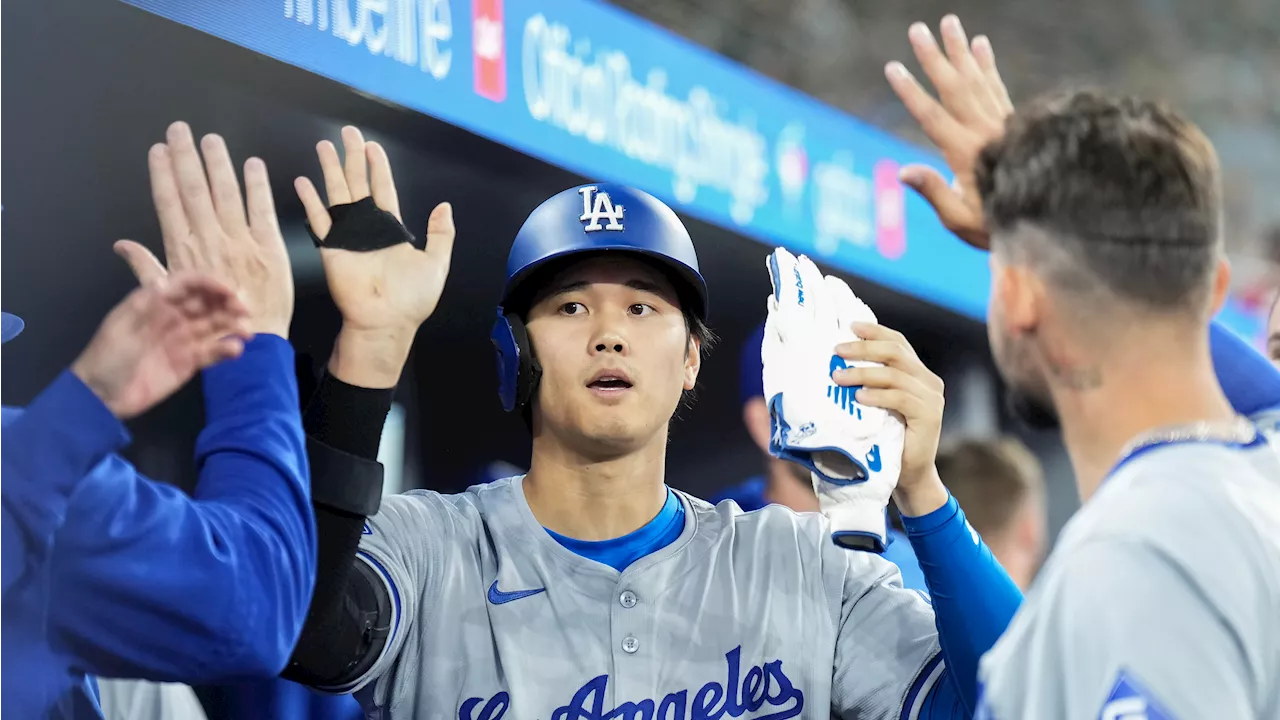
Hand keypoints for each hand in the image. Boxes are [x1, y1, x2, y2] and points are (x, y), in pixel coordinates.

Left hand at [71, 272, 251, 419]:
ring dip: (233, 324)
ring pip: (216, 325)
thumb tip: (169, 282)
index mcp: (156, 301)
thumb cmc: (108, 356)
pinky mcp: (190, 362)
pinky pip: (214, 352)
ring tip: (247, 332)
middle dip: (229, 302)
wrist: (101, 397)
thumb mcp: (123, 325)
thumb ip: (148, 303)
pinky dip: (227, 349)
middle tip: (245, 311)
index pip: (189, 284)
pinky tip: (235, 350)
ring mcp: (184, 339)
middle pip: (208, 302)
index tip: (229, 292)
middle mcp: (174, 315)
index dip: (211, 284)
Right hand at [115, 122, 293, 336]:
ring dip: (218, 163)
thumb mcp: (170, 298)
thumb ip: (147, 267)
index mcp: (184, 252)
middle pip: (194, 191)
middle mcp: (210, 242)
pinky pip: (262, 210)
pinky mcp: (269, 247)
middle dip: (186, 157)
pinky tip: (252, 165)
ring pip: (226, 194)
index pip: (168, 204)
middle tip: (181, 130)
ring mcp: (240, 242)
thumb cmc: (210, 324)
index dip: (162, 174)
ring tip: (211, 140)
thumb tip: (122, 247)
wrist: (254, 343)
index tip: (159, 150)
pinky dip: (257, 186)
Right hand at [296, 127, 454, 375]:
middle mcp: (368, 227)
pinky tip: (303, 182)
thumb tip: (444, 206)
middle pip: (358, 183)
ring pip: (337, 194)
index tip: (372, 146)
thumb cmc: (412, 298)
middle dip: (352, 158)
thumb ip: (441, 234)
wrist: (387, 322)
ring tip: (323, 146)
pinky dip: (311, 201)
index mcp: (391, 229)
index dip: (378, 167)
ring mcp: (348, 235)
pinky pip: (319, 219)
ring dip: (330, 170)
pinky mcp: (331, 247)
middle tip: (347, 132)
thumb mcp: (436, 262)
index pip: (383, 188)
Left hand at [832, 322, 947, 515]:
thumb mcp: (877, 406)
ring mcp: (932, 398)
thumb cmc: (887, 440)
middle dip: (863, 348)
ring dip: (863, 373)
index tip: (850, 325)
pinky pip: (900, 398)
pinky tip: (859, 397)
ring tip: (838, 377)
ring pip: (894, 374)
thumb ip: (869, 384)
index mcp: (918, 373)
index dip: (875, 331)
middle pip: (895, 352)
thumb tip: (835, 364)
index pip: (898, 342)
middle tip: (836, 351)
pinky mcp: (929, 416)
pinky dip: (877, 396)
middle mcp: (929, 381)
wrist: (909, 476)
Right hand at [885, 15, 1012, 249]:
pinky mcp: (1012, 124)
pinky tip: (980, 45)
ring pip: (977, 80)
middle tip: (917, 29)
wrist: (1048, 223)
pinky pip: (998, 88)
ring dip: (960, 50)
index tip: (893, 68)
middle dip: (934, 58)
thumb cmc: (996, 228)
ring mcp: (1001, 125)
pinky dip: (989, 65)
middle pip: (955, 88)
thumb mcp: (961, 220)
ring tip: (949, 22)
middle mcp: (985, 132)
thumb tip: (903, 171)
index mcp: (966, 154)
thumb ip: (934, 192)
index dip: (912, 92)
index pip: (933, 117)